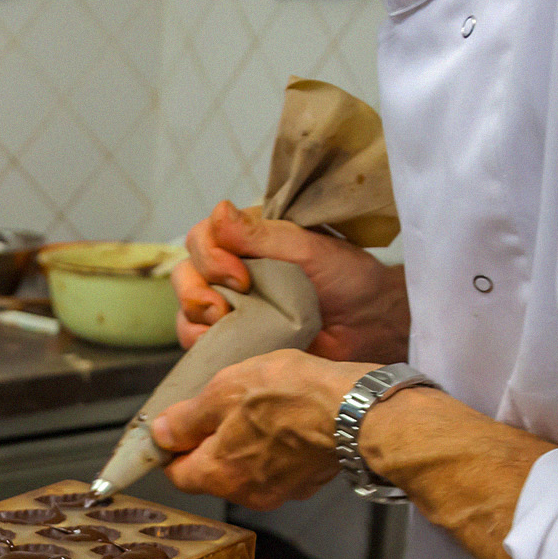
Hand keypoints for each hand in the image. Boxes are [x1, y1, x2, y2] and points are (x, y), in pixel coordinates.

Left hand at [152, 349, 370, 508]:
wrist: (359, 411)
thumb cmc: (294, 396)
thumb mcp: (225, 391)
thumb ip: (187, 418)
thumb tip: (160, 433)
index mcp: (218, 474)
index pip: (176, 473)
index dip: (172, 447)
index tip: (179, 425)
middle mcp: (247, 493)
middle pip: (213, 471)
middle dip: (214, 440)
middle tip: (227, 404)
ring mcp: (281, 491)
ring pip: (248, 467)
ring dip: (248, 441)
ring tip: (264, 405)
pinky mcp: (308, 482)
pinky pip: (280, 466)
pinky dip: (278, 446)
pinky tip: (290, 418)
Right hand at [170, 200, 409, 362]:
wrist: (372, 326)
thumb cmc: (349, 280)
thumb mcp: (308, 249)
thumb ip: (261, 234)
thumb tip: (218, 211)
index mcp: (247, 241)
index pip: (202, 238)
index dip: (210, 257)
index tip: (241, 276)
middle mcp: (231, 271)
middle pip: (185, 274)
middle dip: (195, 291)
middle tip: (223, 309)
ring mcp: (231, 309)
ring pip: (185, 311)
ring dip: (196, 319)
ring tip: (225, 327)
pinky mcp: (234, 343)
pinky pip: (198, 343)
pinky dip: (203, 345)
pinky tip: (225, 347)